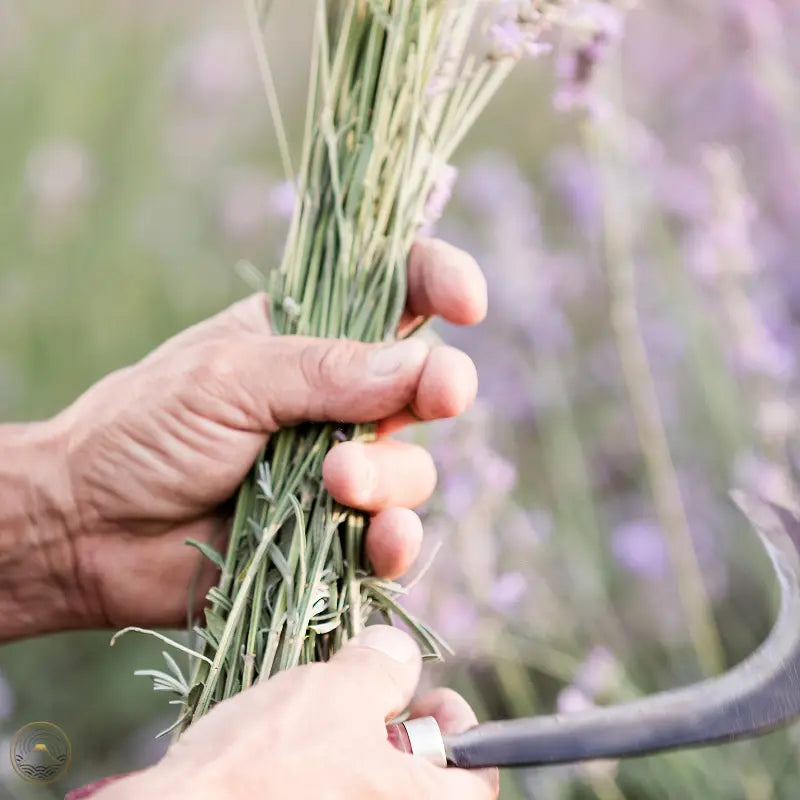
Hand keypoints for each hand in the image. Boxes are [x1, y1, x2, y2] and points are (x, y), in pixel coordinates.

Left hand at [46, 238, 484, 629]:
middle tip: (434, 396)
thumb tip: (421, 363)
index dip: (440, 284)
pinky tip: (377, 541)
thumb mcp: (229, 377)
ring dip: (389, 476)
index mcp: (310, 338)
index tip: (468, 302)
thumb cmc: (142, 429)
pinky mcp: (332, 536)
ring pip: (413, 469)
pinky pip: (391, 538)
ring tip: (334, 481)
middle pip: (425, 387)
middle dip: (439, 390)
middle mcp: (337, 402)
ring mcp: (339, 470)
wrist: (88, 528)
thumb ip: (325, 371)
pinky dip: (394, 541)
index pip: (394, 293)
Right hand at [96, 627, 497, 799]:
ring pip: (368, 790)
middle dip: (398, 731)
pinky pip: (326, 797)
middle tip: (367, 696)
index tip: (430, 697)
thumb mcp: (340, 693)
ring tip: (318, 711)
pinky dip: (320, 771)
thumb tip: (400, 652)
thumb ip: (385, 668)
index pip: (477, 780)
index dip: (458, 727)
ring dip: (353, 746)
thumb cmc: (271, 762)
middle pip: (420, 784)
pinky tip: (285, 744)